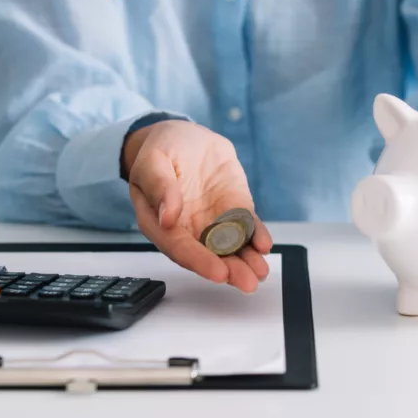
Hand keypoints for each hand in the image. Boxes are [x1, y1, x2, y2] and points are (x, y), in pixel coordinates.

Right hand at [122, 120, 272, 292]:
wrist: (184, 136)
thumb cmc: (162, 149)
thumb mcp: (153, 161)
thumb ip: (159, 187)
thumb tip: (168, 217)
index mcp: (160, 222)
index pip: (179, 247)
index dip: (199, 261)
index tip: (217, 272)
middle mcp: (187, 228)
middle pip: (207, 255)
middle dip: (229, 270)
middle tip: (247, 281)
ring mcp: (212, 220)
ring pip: (230, 247)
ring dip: (246, 261)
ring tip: (260, 272)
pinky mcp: (233, 208)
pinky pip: (246, 226)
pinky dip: (256, 236)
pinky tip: (264, 244)